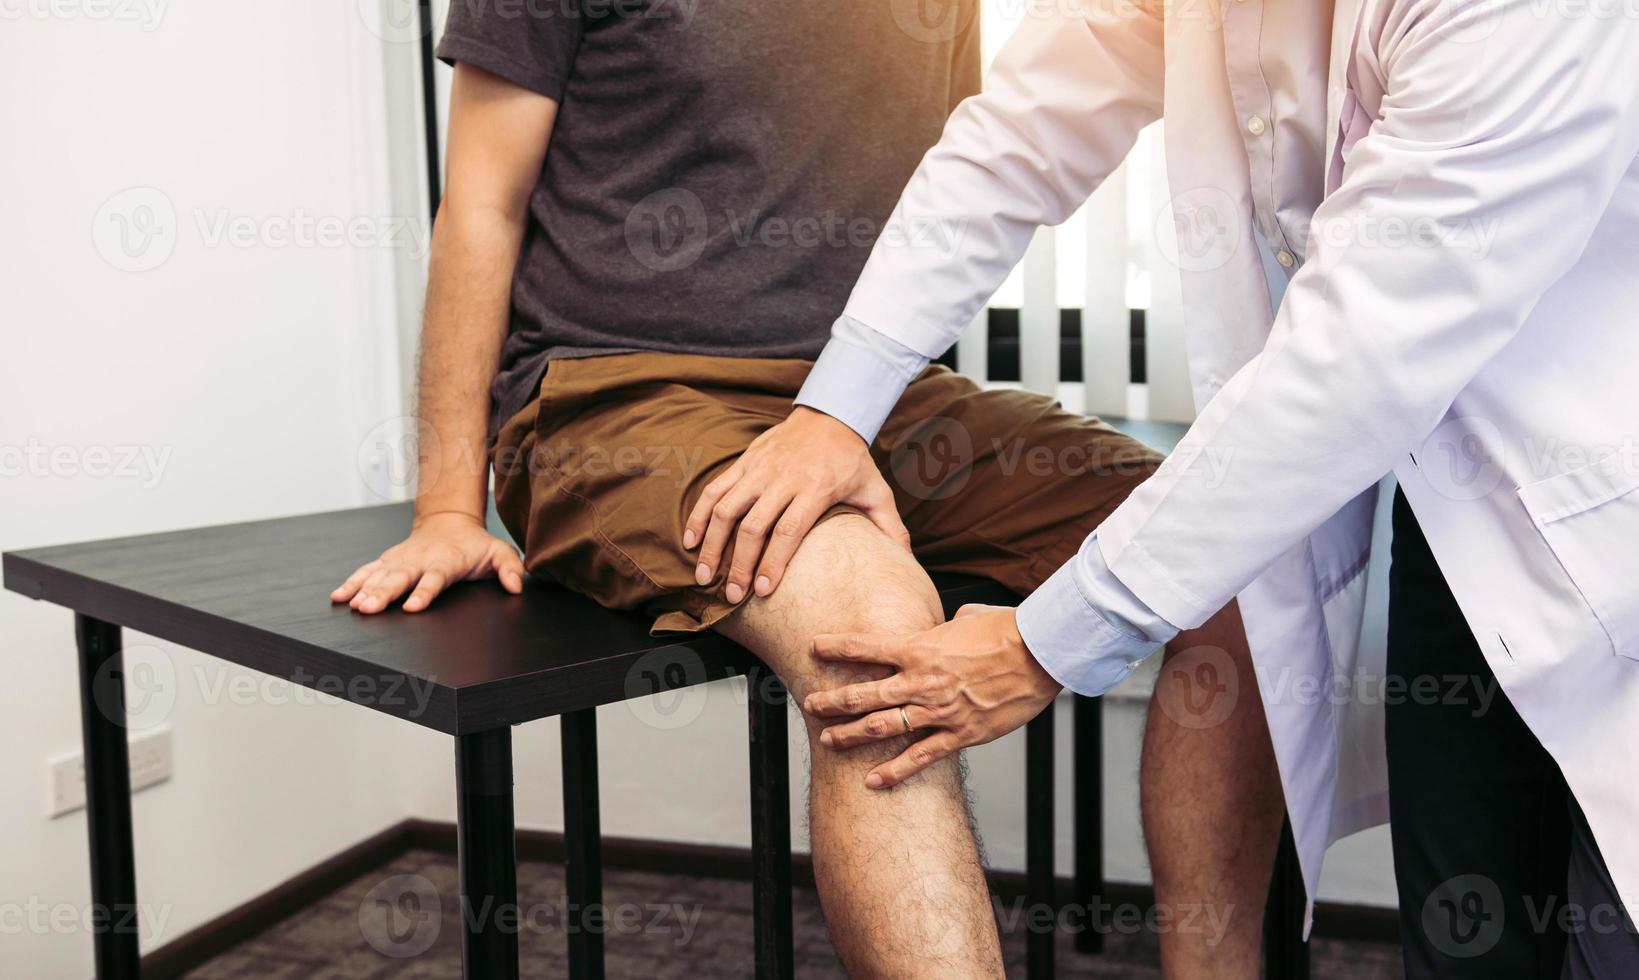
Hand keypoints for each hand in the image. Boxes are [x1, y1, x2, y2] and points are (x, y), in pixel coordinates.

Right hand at [330, 511, 525, 613]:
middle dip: (383, 593)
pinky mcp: (388, 561)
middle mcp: (419, 559)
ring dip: (364, 589)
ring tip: (352, 605)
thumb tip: (516, 585)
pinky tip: (339, 597)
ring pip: (379, 575)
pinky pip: (367, 571)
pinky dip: (352, 583)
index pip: (434, 579)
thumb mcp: (499, 552)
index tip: (412, 606)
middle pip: (399, 578)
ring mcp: (401, 560)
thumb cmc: (474, 545)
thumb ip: (510, 568)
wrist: (449, 523)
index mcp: (445, 561)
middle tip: (369, 608)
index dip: (423, 592)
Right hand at [683, 407, 909, 602]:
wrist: (829, 413)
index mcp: (815, 488)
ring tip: (704, 577)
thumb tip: (908, 562)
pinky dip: (700, 515)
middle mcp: (783, 478)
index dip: (773, 561)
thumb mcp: (876, 489)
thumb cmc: (852, 459)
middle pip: (753, 526)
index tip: (763, 590)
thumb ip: (890, 526)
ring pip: (727, 509)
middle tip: (732, 596)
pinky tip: (691, 541)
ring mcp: (759, 469)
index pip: (789, 530)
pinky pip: (715, 489)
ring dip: (712, 544)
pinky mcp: (744, 462)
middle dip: (739, 564)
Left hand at [803, 605, 1061, 788]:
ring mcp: (939, 711)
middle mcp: (921, 681)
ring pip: (883, 727)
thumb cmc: (1007, 630)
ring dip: (851, 735)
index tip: (813, 647)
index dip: (836, 647)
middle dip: (832, 701)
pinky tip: (874, 781)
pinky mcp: (961, 734)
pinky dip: (895, 771)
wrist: (1039, 653)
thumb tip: (951, 621)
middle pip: (864, 694)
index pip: (866, 647)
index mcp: (920, 648)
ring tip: (828, 740)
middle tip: (810, 705)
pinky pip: (920, 757)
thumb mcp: (968, 618)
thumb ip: (948, 625)